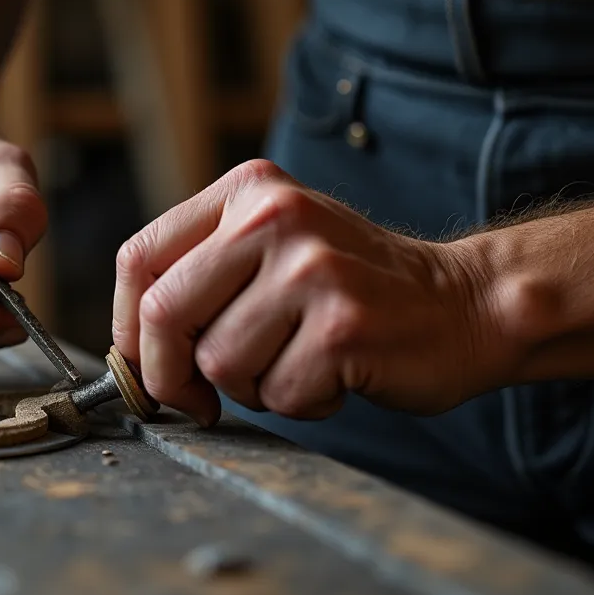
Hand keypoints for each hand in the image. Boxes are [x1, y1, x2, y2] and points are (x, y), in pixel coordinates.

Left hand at [112, 160, 501, 426]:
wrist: (466, 304)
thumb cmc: (356, 289)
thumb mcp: (275, 247)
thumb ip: (205, 274)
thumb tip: (129, 348)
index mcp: (248, 191)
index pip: (139, 258)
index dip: (127, 326)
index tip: (145, 362)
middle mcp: (275, 217)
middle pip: (163, 314)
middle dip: (168, 375)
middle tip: (196, 399)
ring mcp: (310, 270)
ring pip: (219, 363)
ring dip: (251, 387)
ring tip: (297, 363)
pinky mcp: (342, 325)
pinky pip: (277, 394)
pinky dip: (300, 404)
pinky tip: (334, 377)